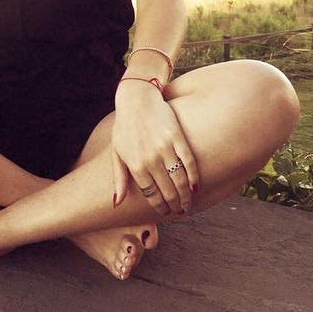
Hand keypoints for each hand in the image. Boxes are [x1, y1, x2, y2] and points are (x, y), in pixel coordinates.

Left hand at [110, 84, 199, 216]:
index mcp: (136, 165)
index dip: (159, 206)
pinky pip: (189, 162)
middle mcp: (151, 159)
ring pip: (180, 180)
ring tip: (188, 204)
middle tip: (179, 211)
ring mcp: (166, 148)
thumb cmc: (124, 127)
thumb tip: (117, 203)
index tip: (164, 212)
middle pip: (168, 191)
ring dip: (186, 196)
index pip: (151, 194)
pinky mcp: (178, 137)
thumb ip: (119, 179)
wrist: (137, 99)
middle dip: (174, 205)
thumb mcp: (117, 153)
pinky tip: (195, 187)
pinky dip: (194, 177)